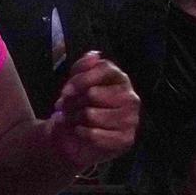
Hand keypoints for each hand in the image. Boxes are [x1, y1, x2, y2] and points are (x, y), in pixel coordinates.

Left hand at [49, 52, 139, 171]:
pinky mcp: (126, 139)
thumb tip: (94, 55)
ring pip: (90, 115)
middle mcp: (130, 97)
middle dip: (72, 101)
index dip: (80, 80)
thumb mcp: (77, 81)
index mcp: (120, 78)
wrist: (79, 135)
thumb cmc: (80, 104)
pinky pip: (95, 134)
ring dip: (73, 117)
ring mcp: (131, 119)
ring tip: (70, 118)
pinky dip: (80, 132)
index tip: (65, 91)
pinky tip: (78, 130)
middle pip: (92, 94)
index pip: (103, 69)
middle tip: (64, 107)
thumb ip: (83, 66)